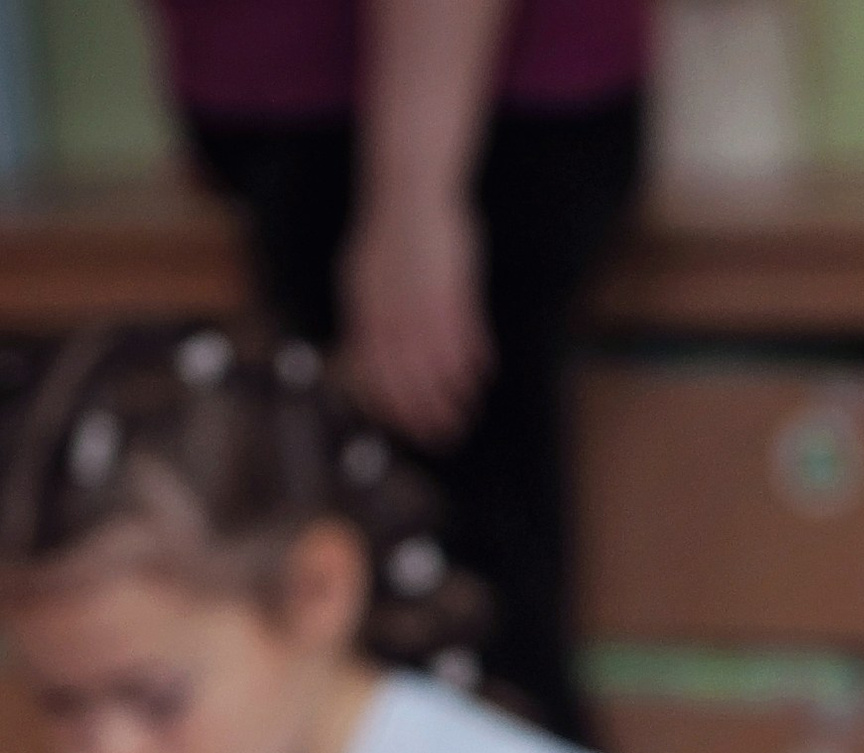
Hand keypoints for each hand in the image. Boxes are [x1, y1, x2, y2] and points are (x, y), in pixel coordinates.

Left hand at [343, 179, 489, 447]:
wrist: (408, 185)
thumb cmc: (392, 234)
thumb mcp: (368, 276)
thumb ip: (369, 317)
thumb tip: (363, 355)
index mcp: (362, 302)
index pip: (371, 369)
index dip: (390, 404)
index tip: (406, 429)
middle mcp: (387, 302)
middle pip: (404, 372)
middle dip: (422, 411)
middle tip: (441, 438)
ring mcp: (419, 293)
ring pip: (433, 358)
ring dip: (450, 392)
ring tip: (465, 415)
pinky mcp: (449, 281)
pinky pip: (461, 329)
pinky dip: (471, 356)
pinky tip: (482, 374)